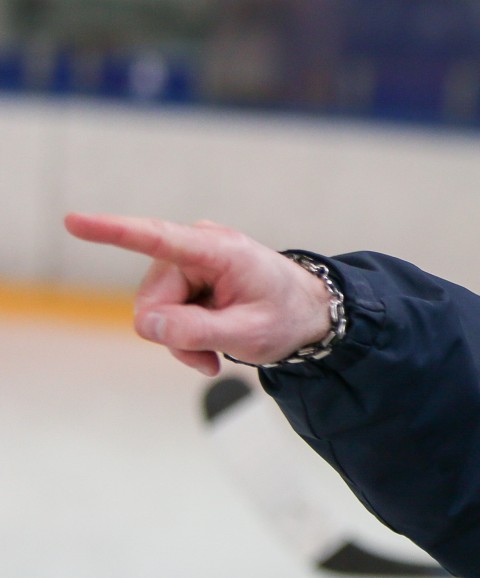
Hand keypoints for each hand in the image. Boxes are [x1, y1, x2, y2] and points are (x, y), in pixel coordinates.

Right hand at [64, 213, 332, 375]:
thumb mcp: (250, 334)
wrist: (307, 313)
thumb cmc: (286, 317)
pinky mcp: (182, 276)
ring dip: (179, 339)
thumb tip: (147, 324)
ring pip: (152, 313)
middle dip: (174, 335)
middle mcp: (196, 247)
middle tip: (212, 356)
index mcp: (218, 250)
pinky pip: (162, 314)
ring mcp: (187, 261)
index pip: (157, 238)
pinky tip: (209, 345)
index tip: (74, 221)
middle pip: (151, 301)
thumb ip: (198, 331)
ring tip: (217, 349)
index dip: (112, 232)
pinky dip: (181, 336)